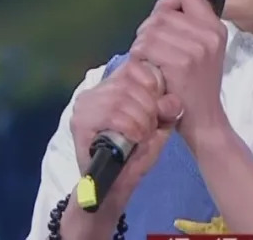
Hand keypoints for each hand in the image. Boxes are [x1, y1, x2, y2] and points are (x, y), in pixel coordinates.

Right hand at [68, 58, 182, 203]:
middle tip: (150, 127)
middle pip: (131, 81)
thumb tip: (171, 101)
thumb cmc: (135, 154)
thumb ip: (167, 111)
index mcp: (113, 84)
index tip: (157, 108)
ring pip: (122, 97)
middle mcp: (96, 89)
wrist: (112, 187)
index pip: (136, 66)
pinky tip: (134, 139)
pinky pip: (113, 114)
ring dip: (141, 119)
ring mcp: (85, 104)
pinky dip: (131, 127)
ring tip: (142, 135)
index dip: (153, 85)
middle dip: (149, 107)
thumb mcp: (159, 128)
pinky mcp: (80, 121)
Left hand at [129, 0, 229, 145]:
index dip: (167, 2)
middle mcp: (209, 34)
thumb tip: (160, 10)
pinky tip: (146, 69)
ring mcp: (197, 48)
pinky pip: (147, 47)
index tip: (159, 19)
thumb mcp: (203, 52)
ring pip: (151, 29)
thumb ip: (188, 28)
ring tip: (146, 60)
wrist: (204, 121)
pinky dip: (139, 57)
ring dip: (140, 44)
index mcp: (216, 28)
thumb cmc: (197, 87)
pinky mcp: (181, 63)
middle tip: (147, 49)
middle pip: (163, 13)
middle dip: (147, 28)